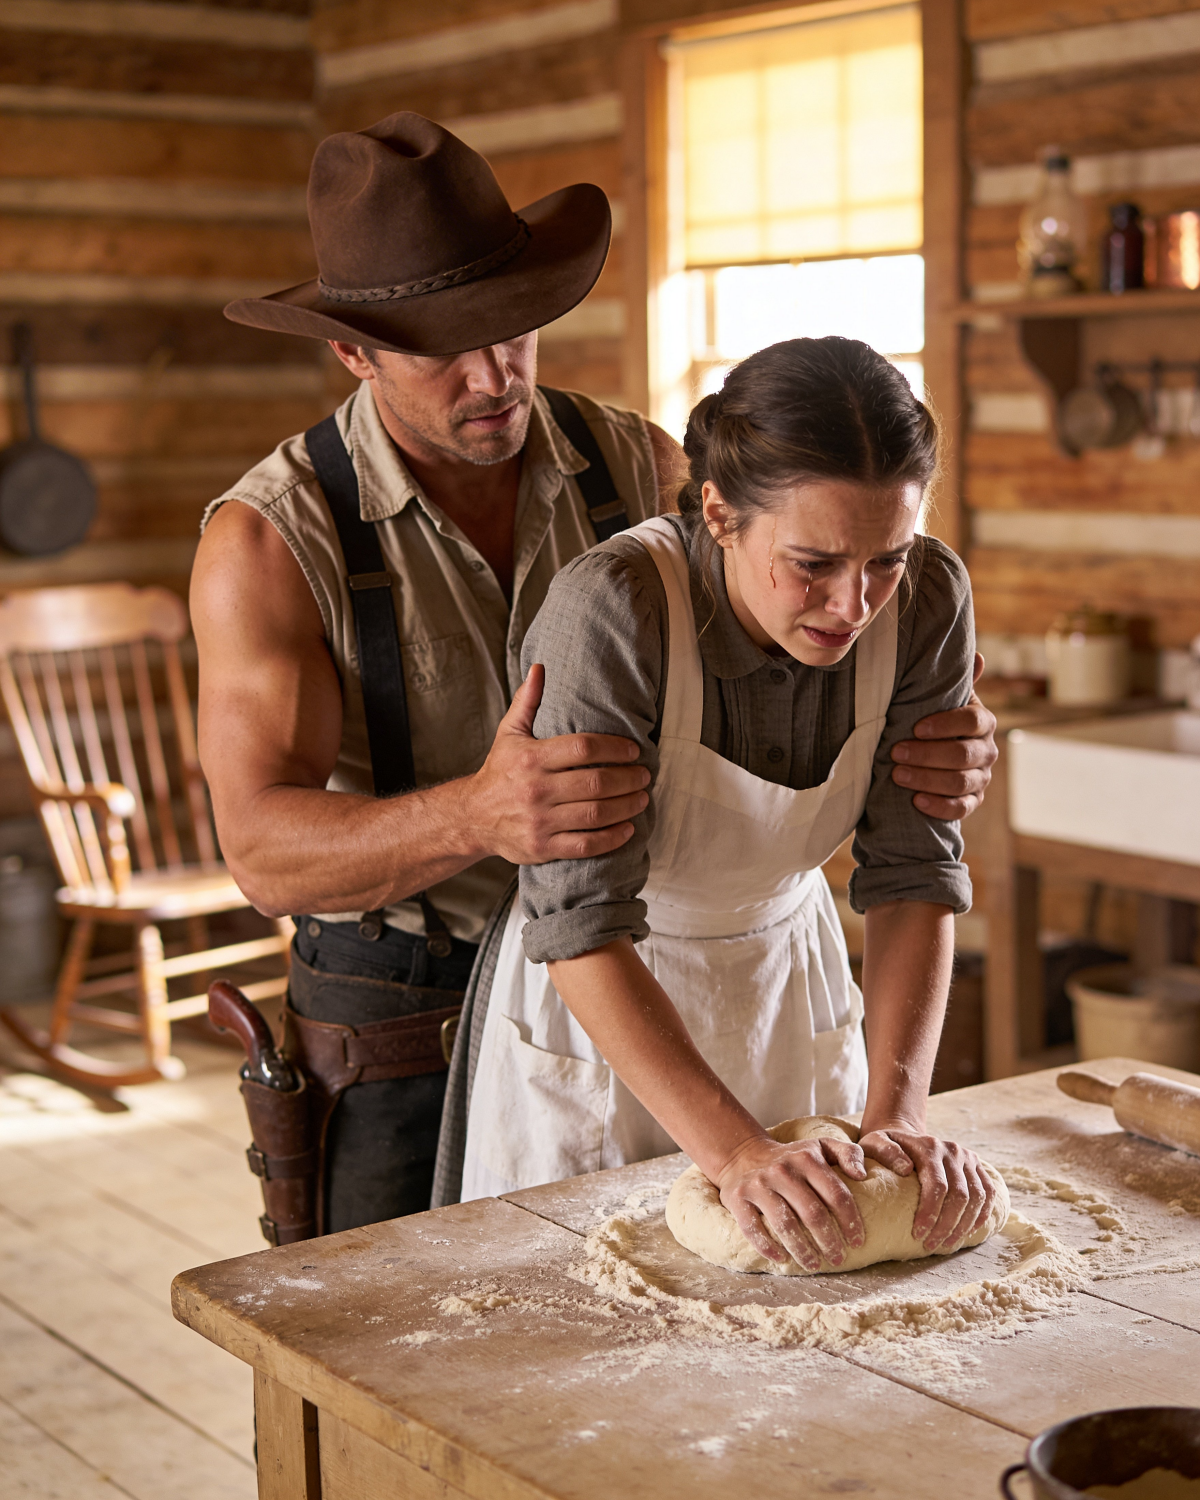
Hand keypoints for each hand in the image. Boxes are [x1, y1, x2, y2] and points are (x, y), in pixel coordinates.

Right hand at [467, 664, 650, 864]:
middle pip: (595, 782)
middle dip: (628, 778)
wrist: (472, 817)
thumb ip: (528, 701)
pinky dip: (612, 838)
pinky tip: (628, 828)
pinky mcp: (543, 847)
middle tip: (644, 775)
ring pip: (595, 814)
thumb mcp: (508, 733)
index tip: (634, 750)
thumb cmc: (499, 771)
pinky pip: (585, 845)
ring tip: (642, 798)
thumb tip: (540, 668)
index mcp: (531, 758)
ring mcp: (540, 821)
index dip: (614, 748)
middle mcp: (536, 790)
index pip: (583, 748)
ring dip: (626, 806)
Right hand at [714, 1133, 867, 1269]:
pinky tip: (781, 1259)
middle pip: (812, 1213)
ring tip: (813, 1265)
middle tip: (838, 1259)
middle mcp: (782, 1171)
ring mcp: (758, 1184)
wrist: (743, 1154)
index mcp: (807, 1158)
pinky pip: (752, 1228)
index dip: (850, 1221)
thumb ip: (848, 1153)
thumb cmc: (791, 1157)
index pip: (835, 1193)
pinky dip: (767, 1247)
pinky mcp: (738, 1198)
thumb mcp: (820, 1146)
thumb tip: (862, 1174)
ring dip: (802, 1249)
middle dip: (829, 1241)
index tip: (858, 1242)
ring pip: (784, 1224)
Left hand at [857, 1123, 996, 1251]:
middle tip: (931, 1246)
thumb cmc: (884, 1146)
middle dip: (946, 1225)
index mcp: (929, 1146)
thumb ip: (884, 1152)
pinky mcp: (976, 1165)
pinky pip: (988, 1192)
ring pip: (977, 1197)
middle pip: (959, 1195)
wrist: (904, 1135)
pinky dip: (982, 1214)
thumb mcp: (873, 1143)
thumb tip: (906, 1169)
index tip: (918, 1235)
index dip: (931, 1214)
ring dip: (964, 1225)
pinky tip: (968, 1231)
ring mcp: (967, 1157)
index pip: (937, 1186)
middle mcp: (952, 1150)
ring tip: (947, 1244)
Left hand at [890, 653, 997, 820]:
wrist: (933, 757)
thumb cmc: (932, 722)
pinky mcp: (973, 801)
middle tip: (895, 753)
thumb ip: (954, 682)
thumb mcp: (940, 700)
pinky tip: (917, 801)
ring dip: (927, 779)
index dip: (946, 724)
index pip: (973, 721)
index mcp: (982, 721)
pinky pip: (962, 809)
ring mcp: (981, 777)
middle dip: (926, 754)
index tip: (916, 728)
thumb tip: (978, 657)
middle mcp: (987, 750)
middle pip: (963, 754)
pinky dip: (940, 806)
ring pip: (961, 782)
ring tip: (897, 775)